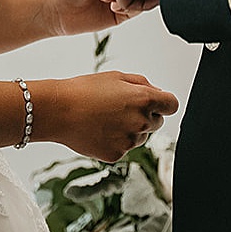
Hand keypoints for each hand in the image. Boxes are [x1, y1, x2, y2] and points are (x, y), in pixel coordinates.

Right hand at [43, 71, 179, 162]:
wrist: (59, 111)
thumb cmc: (85, 90)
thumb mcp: (117, 76)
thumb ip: (143, 84)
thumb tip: (158, 94)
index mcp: (144, 99)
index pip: (172, 105)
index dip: (164, 103)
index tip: (157, 103)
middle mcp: (141, 122)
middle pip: (157, 122)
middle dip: (145, 115)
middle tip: (121, 108)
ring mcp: (129, 141)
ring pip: (140, 137)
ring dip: (130, 129)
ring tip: (105, 119)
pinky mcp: (116, 155)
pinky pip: (124, 148)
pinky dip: (116, 141)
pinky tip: (99, 130)